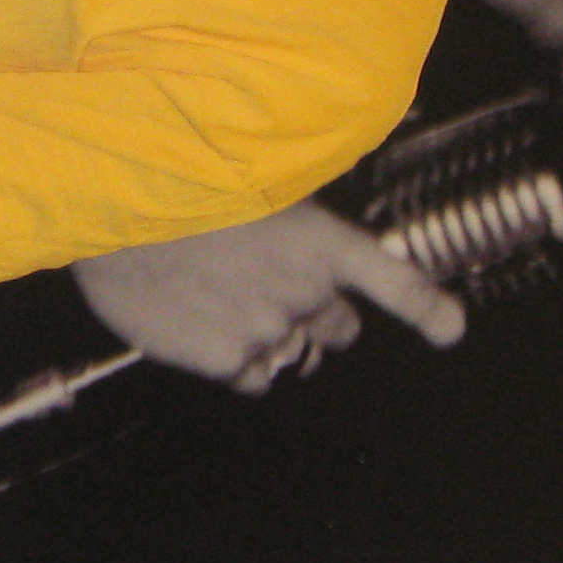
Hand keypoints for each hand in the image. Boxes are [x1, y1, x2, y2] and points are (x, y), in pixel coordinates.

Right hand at [67, 201, 465, 395]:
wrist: (114, 207)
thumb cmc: (175, 186)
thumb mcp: (249, 187)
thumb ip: (289, 228)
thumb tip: (302, 255)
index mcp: (320, 241)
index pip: (394, 283)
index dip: (428, 310)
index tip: (449, 328)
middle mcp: (305, 291)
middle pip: (336, 328)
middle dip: (315, 317)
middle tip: (269, 292)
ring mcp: (269, 330)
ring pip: (288, 354)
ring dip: (267, 337)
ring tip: (216, 300)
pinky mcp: (227, 360)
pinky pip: (249, 375)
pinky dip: (232, 359)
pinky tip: (199, 322)